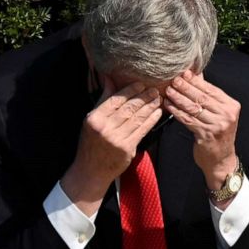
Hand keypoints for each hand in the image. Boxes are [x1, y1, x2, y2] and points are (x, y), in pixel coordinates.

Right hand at [61, 75, 162, 215]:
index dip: (130, 91)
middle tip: (154, 89)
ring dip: (150, 107)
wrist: (91, 170)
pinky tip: (157, 112)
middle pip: (128, 108)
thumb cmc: (91, 143)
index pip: (115, 100)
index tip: (141, 84)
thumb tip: (109, 78)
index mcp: (95, 118)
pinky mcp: (127, 148)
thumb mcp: (91, 120)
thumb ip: (103, 99)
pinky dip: (151, 120)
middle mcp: (105, 128)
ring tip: (158, 98)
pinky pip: (142, 130)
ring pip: (137, 118)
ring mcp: (117, 139)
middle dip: (143, 97)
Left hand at [164, 70, 240, 193]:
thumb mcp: (219, 114)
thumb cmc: (218, 134)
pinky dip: (177, 112)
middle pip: (202, 97)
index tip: (184, 73)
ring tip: (168, 91)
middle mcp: (226, 115)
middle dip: (185, 87)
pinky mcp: (206, 135)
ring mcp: (217, 125)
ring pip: (193, 108)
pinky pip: (187, 120)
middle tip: (173, 80)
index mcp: (231, 106)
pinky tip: (169, 106)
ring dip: (178, 98)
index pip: (211, 90)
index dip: (196, 81)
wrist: (221, 159)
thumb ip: (209, 97)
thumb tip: (196, 75)